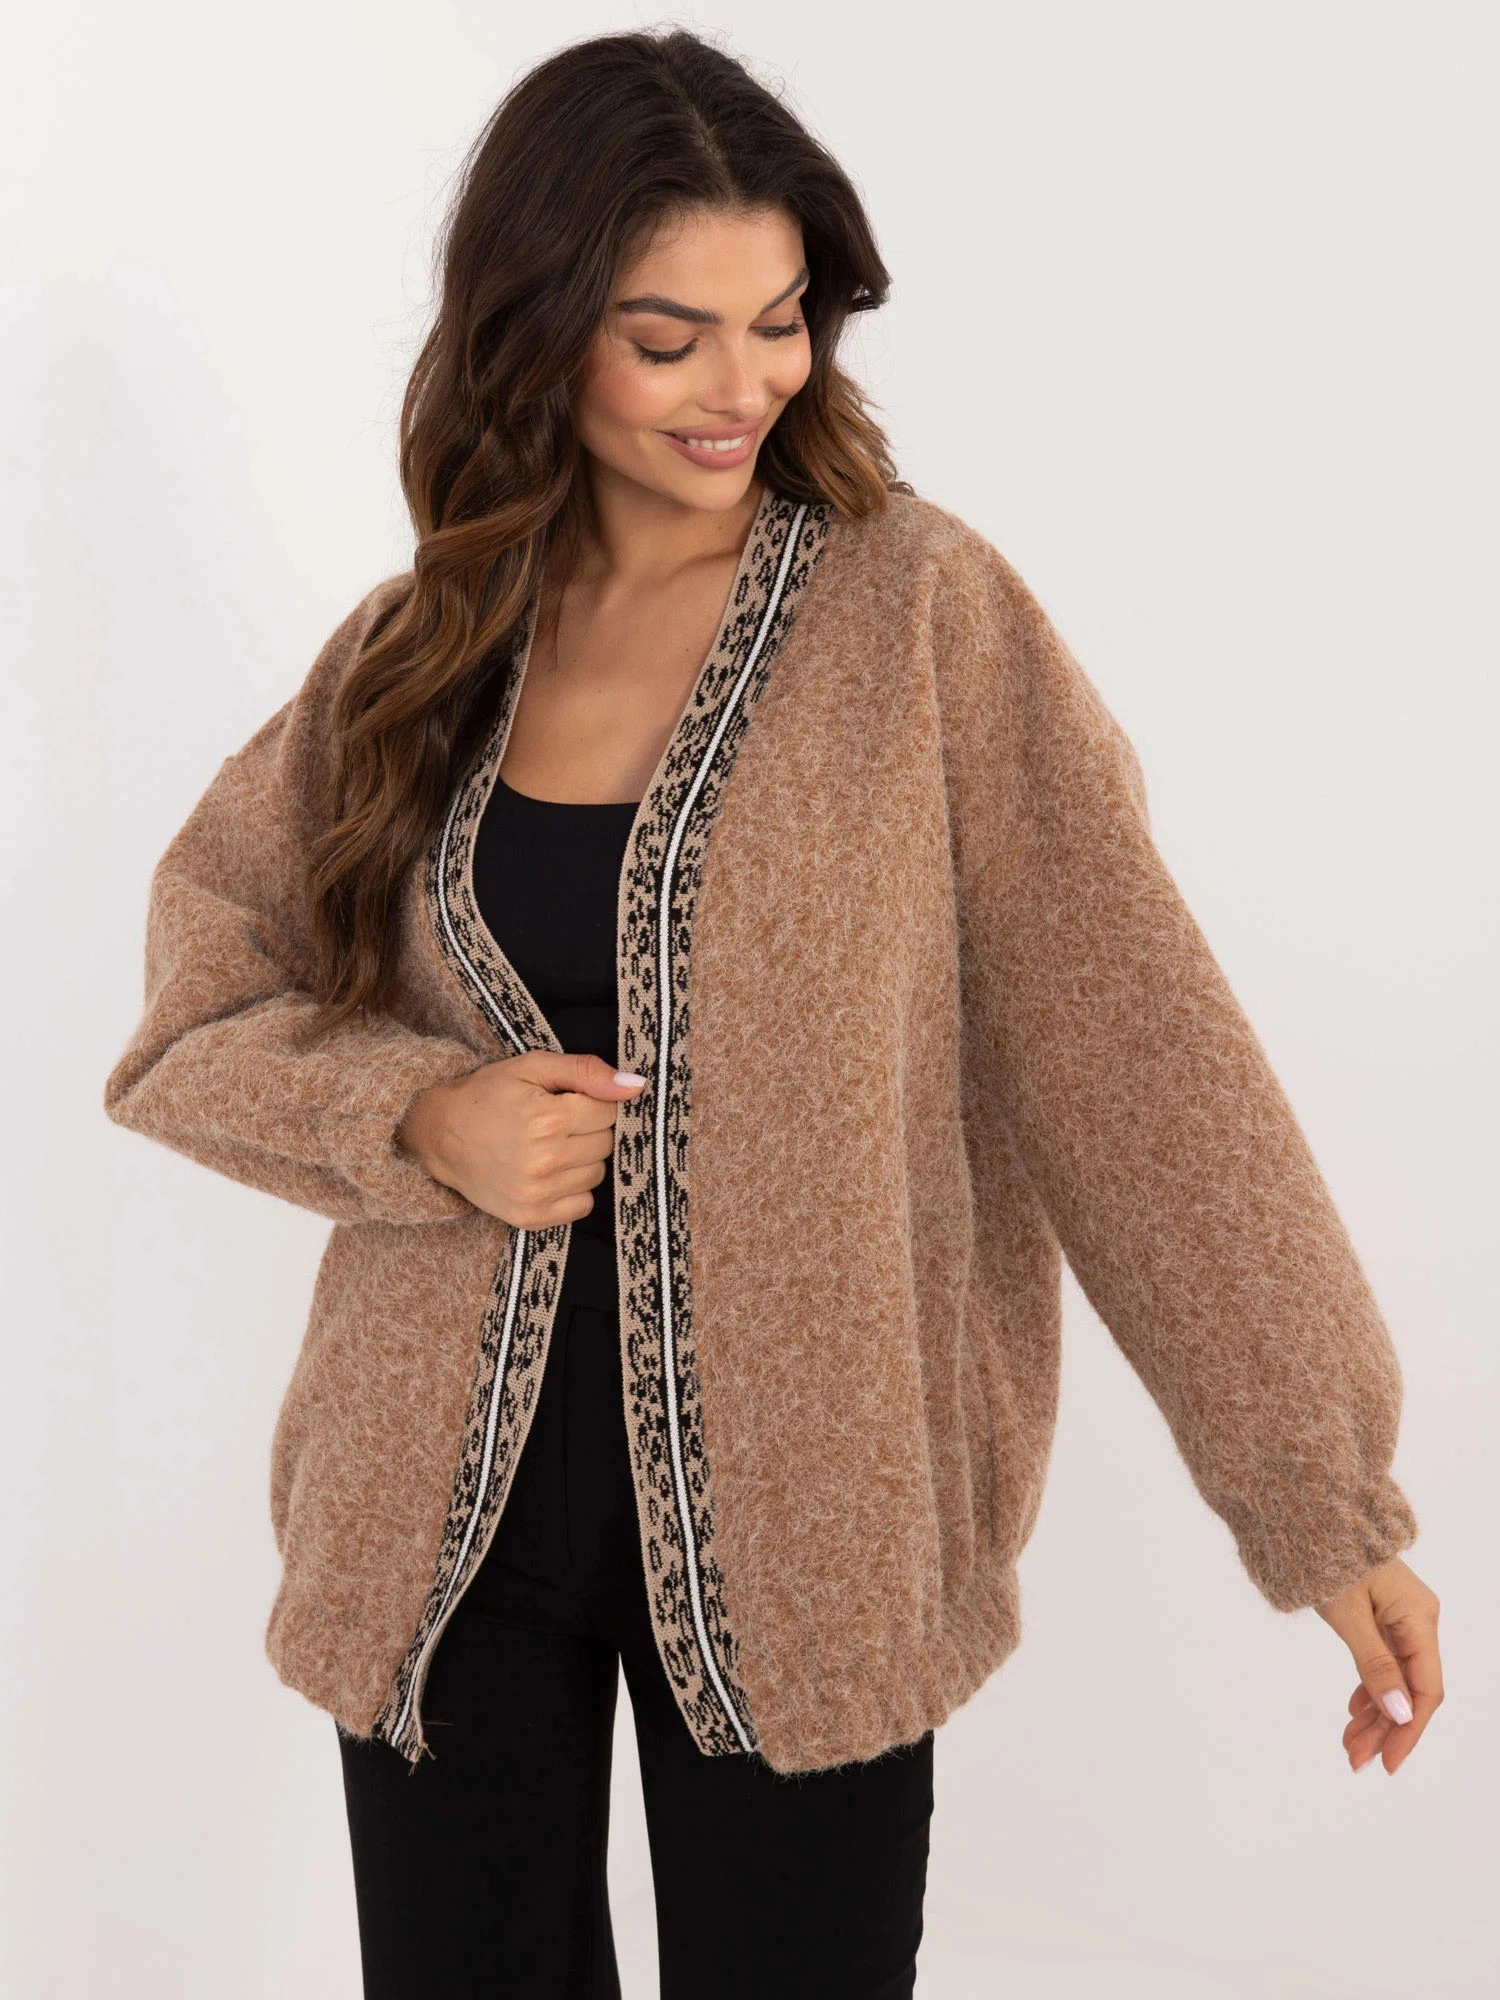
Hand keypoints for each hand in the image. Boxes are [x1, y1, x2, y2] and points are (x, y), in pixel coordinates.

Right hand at [395, 1051, 645, 1228]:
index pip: (609, 1112)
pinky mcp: (531, 1217)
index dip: (593, 1103)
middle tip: (557, 1123)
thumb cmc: (488, 1095)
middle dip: (589, 1129)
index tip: (568, 1101)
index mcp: (547, 1118)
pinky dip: (573, 1189)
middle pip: (606, 1144)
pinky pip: (583, 1205)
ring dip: (582, 1159)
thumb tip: (636, 1086)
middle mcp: (544, 1160)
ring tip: (550, 1146)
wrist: (440, 1135)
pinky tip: (549, 1173)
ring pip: (597, 1174)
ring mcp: (538, 1193)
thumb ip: (587, 1071)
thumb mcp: (533, 1067)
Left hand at [1317, 1556, 1442, 1774]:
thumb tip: (1402, 1713)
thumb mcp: (1348, 1615)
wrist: (1305, 1514)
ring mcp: (1400, 1616)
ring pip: (1395, 1677)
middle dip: (1385, 1728)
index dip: (1410, 1731)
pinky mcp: (1382, 1614)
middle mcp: (1417, 1619)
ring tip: (1349, 1745)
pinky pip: (1384, 1660)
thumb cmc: (1325, 1555)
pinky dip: (1369, 1687)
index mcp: (1418, 1618)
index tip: (1388, 1764)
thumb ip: (1375, 1664)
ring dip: (1375, 1713)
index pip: (1426, 1689)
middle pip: (1410, 1688)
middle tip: (1354, 1760)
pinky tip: (1355, 1710)